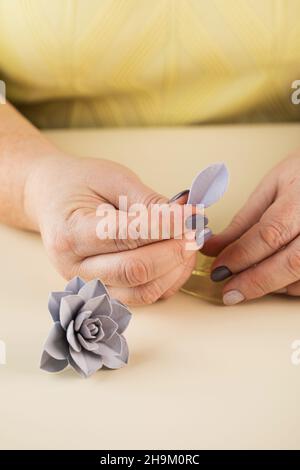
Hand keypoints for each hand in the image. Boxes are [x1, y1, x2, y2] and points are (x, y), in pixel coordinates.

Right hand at [26, 154, 200, 304]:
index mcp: (71, 232)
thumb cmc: (79, 185)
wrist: (52, 200)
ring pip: (143, 291)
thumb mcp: (111, 178)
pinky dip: (169, 280)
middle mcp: (75, 267)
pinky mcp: (105, 293)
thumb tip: (185, 216)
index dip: (166, 225)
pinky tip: (177, 258)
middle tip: (194, 230)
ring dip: (175, 269)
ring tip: (187, 243)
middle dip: (173, 250)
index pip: (126, 235)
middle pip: (135, 270)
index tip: (192, 213)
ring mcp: (89, 285)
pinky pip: (144, 297)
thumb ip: (146, 200)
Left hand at [203, 153, 299, 304]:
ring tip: (248, 284)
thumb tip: (213, 248)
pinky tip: (272, 279)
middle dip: (256, 281)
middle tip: (230, 292)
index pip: (270, 233)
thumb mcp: (272, 187)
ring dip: (272, 285)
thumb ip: (243, 221)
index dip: (242, 255)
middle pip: (292, 262)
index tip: (219, 269)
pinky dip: (289, 285)